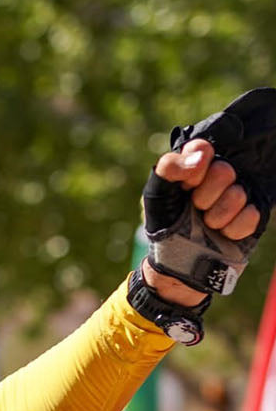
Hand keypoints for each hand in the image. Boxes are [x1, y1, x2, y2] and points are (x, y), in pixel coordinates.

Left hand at [142, 88, 275, 303]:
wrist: (179, 263)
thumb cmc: (166, 225)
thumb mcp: (156, 194)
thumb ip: (169, 168)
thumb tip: (202, 155)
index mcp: (196, 164)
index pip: (204, 148)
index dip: (195, 168)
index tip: (186, 186)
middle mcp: (221, 175)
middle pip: (224, 170)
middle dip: (204, 196)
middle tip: (196, 208)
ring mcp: (240, 193)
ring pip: (238, 194)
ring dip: (217, 216)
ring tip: (207, 224)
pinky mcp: (254, 214)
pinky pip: (251, 215)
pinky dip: (231, 229)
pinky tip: (222, 233)